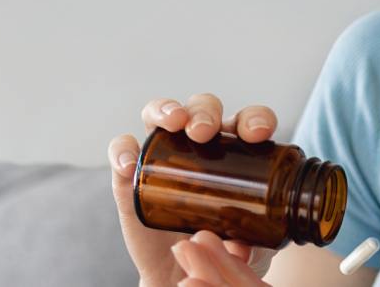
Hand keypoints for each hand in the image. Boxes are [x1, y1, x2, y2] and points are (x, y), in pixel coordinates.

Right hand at [108, 93, 280, 286]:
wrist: (187, 271)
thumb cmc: (227, 245)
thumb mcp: (251, 243)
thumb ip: (251, 242)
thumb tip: (242, 247)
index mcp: (238, 150)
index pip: (248, 122)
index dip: (255, 119)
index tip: (257, 134)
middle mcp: (200, 144)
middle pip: (202, 108)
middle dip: (205, 112)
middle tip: (205, 132)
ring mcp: (162, 156)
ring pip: (159, 114)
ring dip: (165, 110)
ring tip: (173, 123)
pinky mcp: (131, 176)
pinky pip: (122, 150)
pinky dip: (122, 150)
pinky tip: (129, 163)